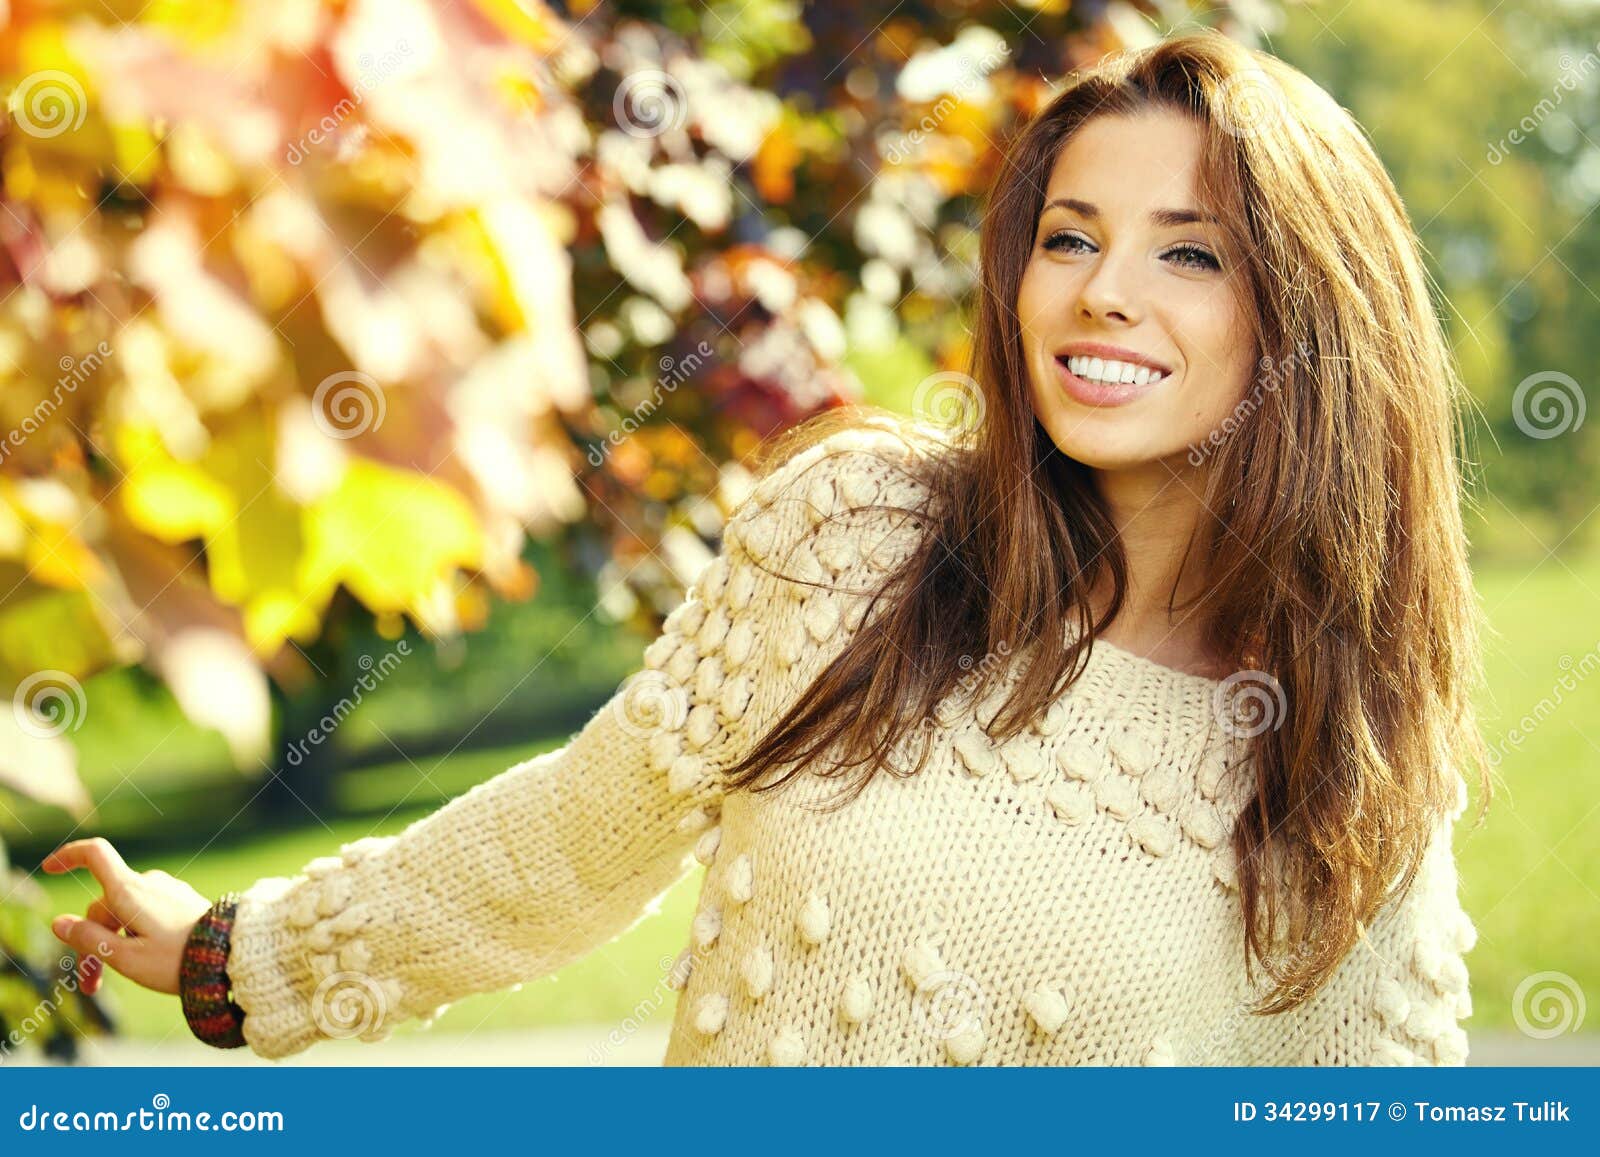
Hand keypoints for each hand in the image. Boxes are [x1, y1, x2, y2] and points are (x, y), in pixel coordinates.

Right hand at [41, 837, 214, 996]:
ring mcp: (167, 892)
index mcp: (131, 891)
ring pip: (124, 912)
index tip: (49, 867)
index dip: (69, 856)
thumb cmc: (176, 960)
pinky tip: (141, 962)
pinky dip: (133, 936)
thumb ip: (89, 939)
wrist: (230, 957)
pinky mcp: (180, 903)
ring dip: (111, 943)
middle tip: (90, 985)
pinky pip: (145, 914)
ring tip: (110, 982)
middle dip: (90, 940)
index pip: (96, 854)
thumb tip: (58, 923)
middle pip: (104, 904)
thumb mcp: (125, 957)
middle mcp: (149, 884)